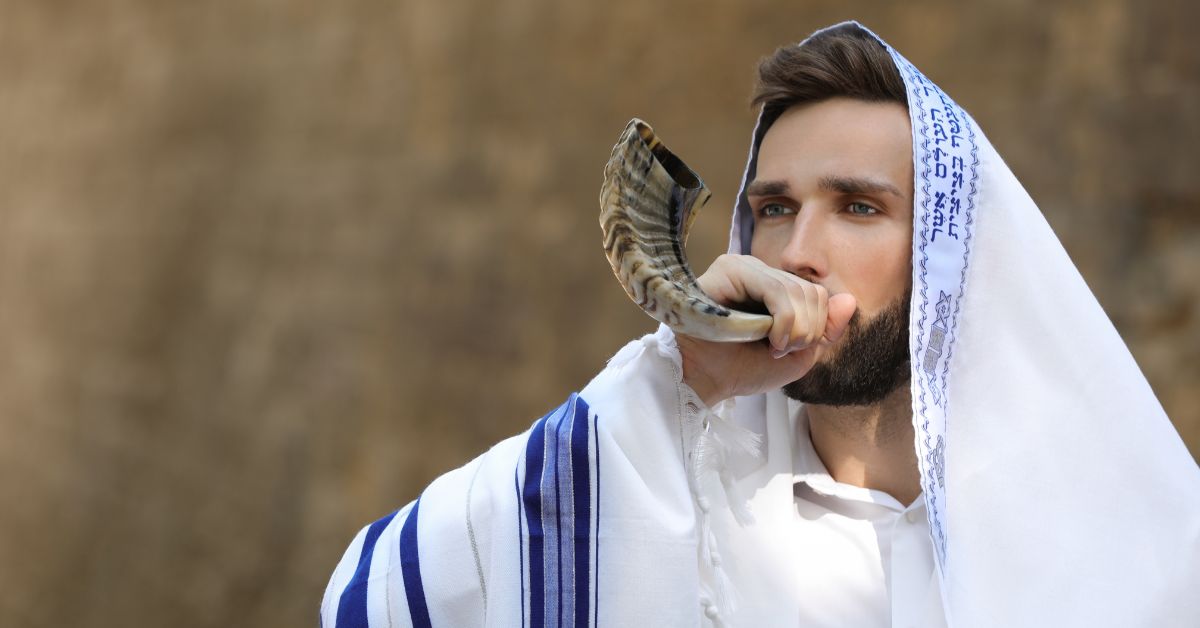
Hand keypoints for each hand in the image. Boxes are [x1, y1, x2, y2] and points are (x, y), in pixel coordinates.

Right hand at [675, 254, 856, 406]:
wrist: (705, 380)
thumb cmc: (743, 369)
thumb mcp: (798, 355)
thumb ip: (825, 329)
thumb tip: (849, 299)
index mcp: (774, 289)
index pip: (818, 294)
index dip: (817, 326)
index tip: (791, 350)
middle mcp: (760, 273)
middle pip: (812, 291)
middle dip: (807, 329)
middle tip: (781, 351)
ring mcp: (744, 268)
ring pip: (797, 290)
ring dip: (795, 328)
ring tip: (772, 347)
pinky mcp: (729, 269)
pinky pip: (775, 288)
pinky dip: (782, 319)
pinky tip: (765, 337)